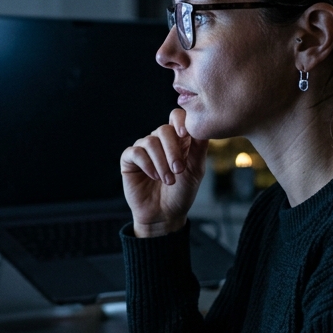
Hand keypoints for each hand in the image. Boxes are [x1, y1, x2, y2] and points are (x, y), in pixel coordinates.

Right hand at [120, 108, 208, 236]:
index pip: (177, 117)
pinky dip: (147, 164)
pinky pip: (136, 152)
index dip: (180, 120)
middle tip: (178, 170)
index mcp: (178, 139)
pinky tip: (154, 176)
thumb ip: (199, 148)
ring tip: (169, 180)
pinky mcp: (129, 159)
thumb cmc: (182, 192)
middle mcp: (160, 141)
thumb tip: (203, 126)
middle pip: (163, 129)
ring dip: (161, 162)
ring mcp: (143, 149)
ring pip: (150, 142)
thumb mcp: (196, 170)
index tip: (185, 134)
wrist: (165, 215)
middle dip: (172, 150)